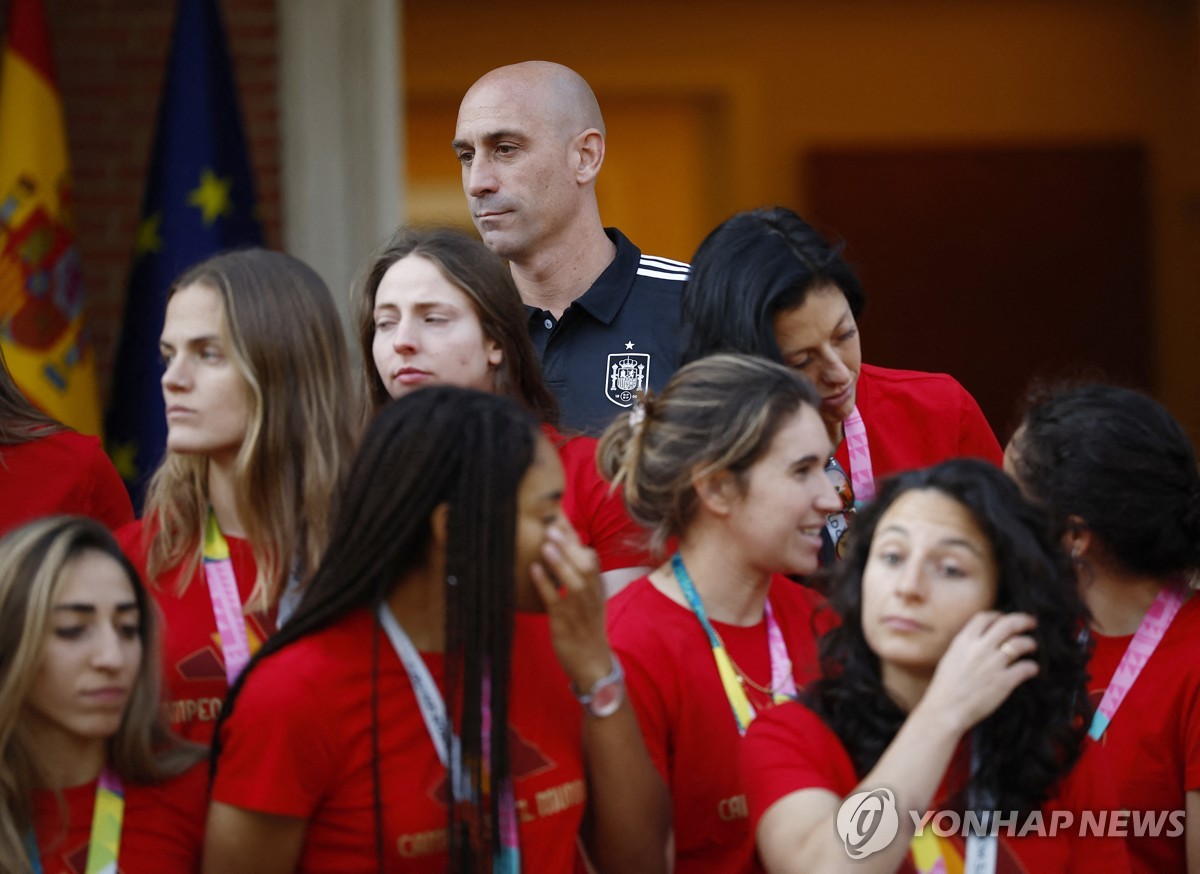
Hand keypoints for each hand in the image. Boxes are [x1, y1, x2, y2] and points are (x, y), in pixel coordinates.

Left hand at [530, 522, 613, 689]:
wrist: (593, 665)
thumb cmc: (587, 629)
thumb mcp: (590, 601)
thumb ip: (580, 577)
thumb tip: (564, 550)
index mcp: (597, 589)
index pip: (590, 557)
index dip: (576, 537)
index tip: (561, 516)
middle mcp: (591, 597)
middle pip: (585, 565)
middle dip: (570, 545)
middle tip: (553, 525)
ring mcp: (580, 611)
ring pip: (574, 582)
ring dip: (560, 562)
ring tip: (546, 544)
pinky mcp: (565, 624)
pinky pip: (556, 602)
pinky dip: (545, 585)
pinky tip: (534, 570)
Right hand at [919, 611, 1039, 733]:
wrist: (945, 709)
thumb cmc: (946, 686)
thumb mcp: (951, 657)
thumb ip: (967, 645)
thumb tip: (982, 639)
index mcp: (964, 641)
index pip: (986, 617)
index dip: (999, 615)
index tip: (1005, 618)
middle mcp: (980, 648)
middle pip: (1008, 624)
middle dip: (1023, 620)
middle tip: (1031, 623)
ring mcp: (993, 664)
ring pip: (1020, 643)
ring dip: (1030, 643)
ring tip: (1032, 646)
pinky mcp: (1004, 681)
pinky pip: (1026, 667)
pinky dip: (1032, 667)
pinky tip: (1032, 669)